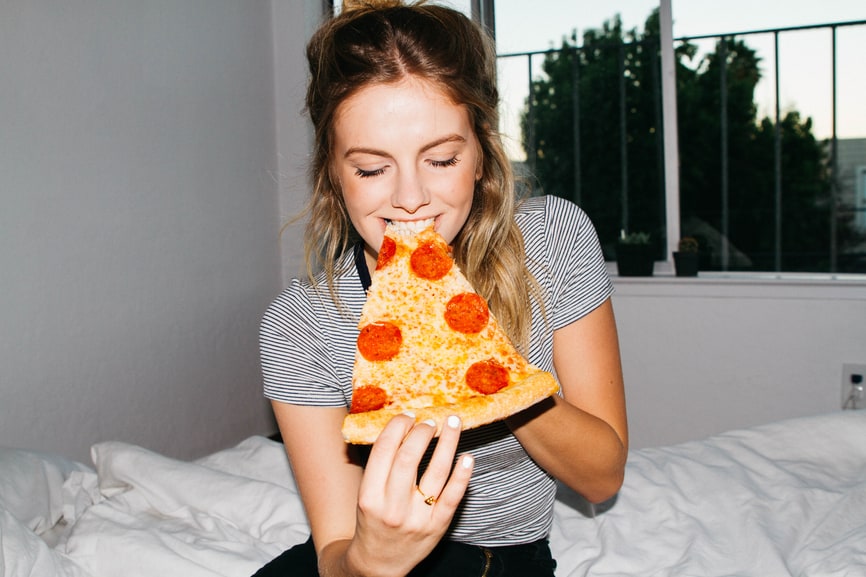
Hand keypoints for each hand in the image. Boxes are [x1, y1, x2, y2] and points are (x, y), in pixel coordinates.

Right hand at [347, 413, 473, 576]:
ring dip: (447, 443)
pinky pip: (453, 497)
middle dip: (422, 432)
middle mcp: (393, 507)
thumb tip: (403, 427)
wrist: (378, 564)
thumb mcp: (366, 495)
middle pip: (409, 457)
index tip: (408, 416)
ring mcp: (417, 518)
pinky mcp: (437, 527)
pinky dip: (462, 475)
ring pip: (436, 472)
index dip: (398, 426)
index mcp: (369, 495)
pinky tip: (467, 457)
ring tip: (453, 423)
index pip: (384, 450)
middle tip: (430, 421)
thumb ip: (380, 466)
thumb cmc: (373, 521)